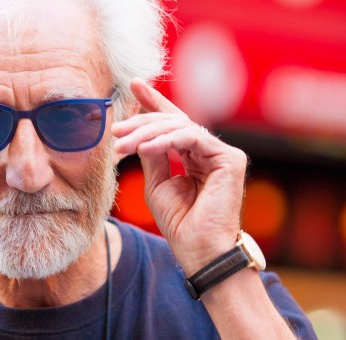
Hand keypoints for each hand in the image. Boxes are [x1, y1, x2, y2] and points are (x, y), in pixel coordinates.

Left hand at [112, 79, 247, 273]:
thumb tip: (141, 131)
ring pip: (180, 126)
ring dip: (146, 133)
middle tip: (116, 129)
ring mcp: (222, 154)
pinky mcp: (230, 158)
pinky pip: (192, 137)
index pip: (173, 124)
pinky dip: (165, 140)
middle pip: (174, 122)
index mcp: (195, 158)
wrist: (199, 250)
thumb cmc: (180, 224)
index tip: (134, 85)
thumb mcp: (157, 184)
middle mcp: (210, 152)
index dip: (155, 103)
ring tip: (122, 144)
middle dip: (142, 121)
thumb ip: (153, 155)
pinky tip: (143, 148)